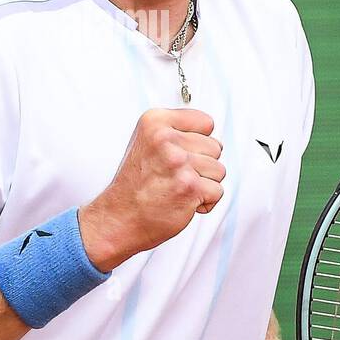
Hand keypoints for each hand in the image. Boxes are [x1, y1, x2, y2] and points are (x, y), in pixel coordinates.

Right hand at [79, 108, 224, 270]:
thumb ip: (175, 131)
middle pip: (215, 147)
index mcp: (154, 121)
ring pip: (219, 170)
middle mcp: (165, 139)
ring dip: (204, 183)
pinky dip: (205, 202)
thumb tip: (208, 132)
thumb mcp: (146, 142)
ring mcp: (178, 162)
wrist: (120, 218)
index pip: (205, 122)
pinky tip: (183, 200)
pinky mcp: (189, 186)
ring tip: (178, 187)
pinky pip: (217, 191)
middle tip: (176, 175)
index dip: (198, 141)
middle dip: (202, 164)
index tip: (183, 152)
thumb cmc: (134, 185)